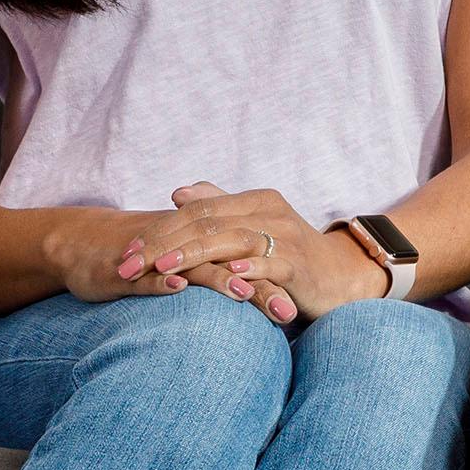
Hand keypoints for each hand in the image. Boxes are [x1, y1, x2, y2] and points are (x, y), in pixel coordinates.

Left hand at [100, 181, 386, 322]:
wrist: (343, 277)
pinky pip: (271, 262)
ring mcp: (286, 236)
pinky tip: (226, 274)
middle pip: (206, 222)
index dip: (159, 228)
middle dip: (162, 244)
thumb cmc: (291, 256)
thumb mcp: (255, 228)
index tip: (126, 250)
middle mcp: (270, 211)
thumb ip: (220, 207)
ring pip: (231, 239)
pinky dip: (249, 267)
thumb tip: (179, 192)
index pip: (197, 209)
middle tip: (127, 265)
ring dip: (193, 254)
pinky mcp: (300, 264)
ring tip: (160, 268)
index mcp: (255, 200)